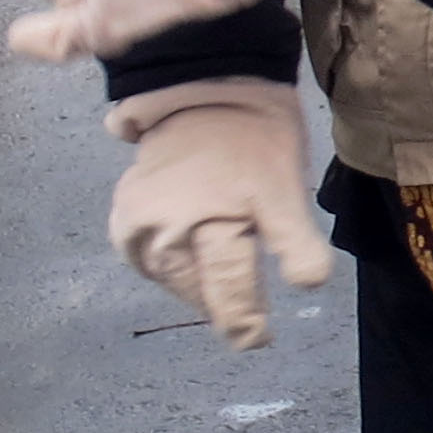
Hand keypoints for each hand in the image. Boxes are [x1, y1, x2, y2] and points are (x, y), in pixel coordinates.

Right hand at [103, 79, 331, 349]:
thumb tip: (310, 285)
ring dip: (194, 287)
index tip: (257, 341)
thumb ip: (294, 241)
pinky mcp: (123, 215)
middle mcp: (166, 230)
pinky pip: (145, 256)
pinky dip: (168, 266)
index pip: (229, 285)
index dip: (244, 318)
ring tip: (219, 293)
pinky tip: (189, 261)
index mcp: (213, 223)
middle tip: (244, 327)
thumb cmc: (256, 139)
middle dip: (220, 306)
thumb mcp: (286, 187)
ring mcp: (138, 223)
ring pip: (169, 275)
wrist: (205, 91)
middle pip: (197, 285)